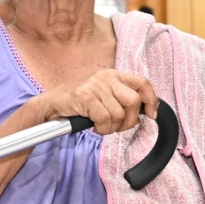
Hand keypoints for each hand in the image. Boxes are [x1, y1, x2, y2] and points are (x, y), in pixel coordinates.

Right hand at [35, 69, 156, 135]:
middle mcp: (106, 77)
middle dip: (130, 120)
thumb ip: (122, 100)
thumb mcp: (104, 95)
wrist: (53, 103)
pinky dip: (102, 128)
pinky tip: (94, 126)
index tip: (151, 115)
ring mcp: (95, 86)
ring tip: (101, 126)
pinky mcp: (85, 97)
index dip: (151, 100)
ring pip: (118, 114)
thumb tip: (142, 115)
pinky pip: (104, 119)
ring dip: (111, 127)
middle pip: (134, 101)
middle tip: (118, 127)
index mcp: (114, 75)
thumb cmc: (80, 103)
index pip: (142, 83)